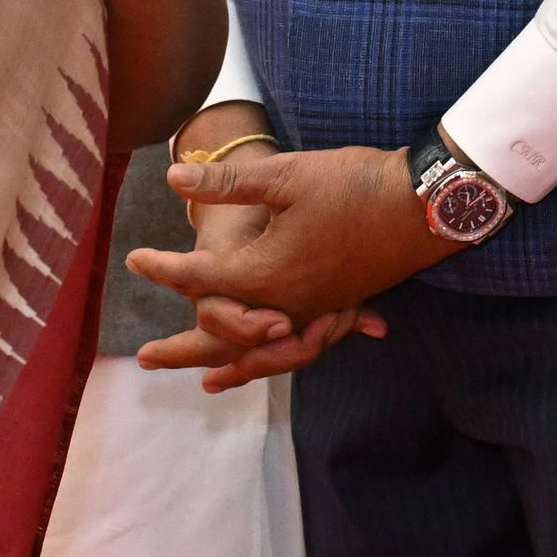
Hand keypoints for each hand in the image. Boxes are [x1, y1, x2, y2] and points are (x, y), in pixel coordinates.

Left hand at [134, 191, 385, 390]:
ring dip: (230, 365)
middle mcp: (289, 303)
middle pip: (223, 335)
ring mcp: (317, 308)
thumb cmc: (354, 185)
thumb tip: (174, 178)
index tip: (134, 261)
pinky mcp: (340, 304)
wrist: (422, 205)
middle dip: (182, 349)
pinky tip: (273, 352)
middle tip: (143, 359)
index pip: (201, 279)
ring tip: (205, 381)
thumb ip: (228, 183)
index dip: (163, 269)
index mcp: (267, 274)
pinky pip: (297, 345)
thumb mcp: (286, 175)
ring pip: (264, 351)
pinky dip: (273, 357)